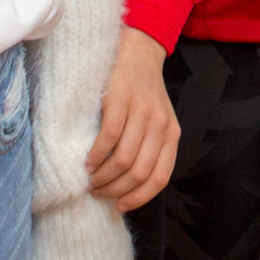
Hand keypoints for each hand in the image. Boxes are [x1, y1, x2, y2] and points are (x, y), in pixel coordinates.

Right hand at [86, 27, 177, 208]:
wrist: (138, 52)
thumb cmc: (142, 95)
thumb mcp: (155, 123)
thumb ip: (149, 149)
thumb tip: (127, 189)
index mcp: (172, 135)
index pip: (160, 178)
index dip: (138, 198)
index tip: (119, 206)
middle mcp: (161, 125)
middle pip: (139, 173)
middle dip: (115, 190)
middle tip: (98, 192)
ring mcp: (142, 112)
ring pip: (123, 160)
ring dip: (103, 177)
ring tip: (91, 179)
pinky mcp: (122, 100)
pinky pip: (109, 137)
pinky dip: (96, 155)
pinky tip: (88, 161)